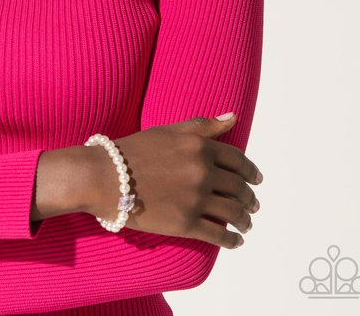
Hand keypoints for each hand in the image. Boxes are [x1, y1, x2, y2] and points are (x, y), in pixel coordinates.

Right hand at [85, 113, 261, 249]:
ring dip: (245, 220)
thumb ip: (203, 126)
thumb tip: (233, 118)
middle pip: (239, 188)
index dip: (251, 172)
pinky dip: (232, 240)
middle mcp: (202, 172)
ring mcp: (195, 199)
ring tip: (246, 224)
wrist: (104, 177)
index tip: (256, 180)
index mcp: (199, 147)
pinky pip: (219, 235)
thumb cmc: (132, 150)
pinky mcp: (186, 224)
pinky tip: (235, 241)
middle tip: (253, 204)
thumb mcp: (168, 131)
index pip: (238, 161)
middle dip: (249, 198)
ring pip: (233, 213)